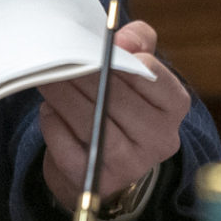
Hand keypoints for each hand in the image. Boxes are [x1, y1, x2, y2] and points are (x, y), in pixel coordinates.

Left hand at [36, 20, 190, 213]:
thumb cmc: (123, 103)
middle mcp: (160, 138)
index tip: (95, 47)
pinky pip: (69, 148)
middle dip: (82, 74)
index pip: (150, 74)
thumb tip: (120, 41)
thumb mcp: (138, 68)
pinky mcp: (100, 179)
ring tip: (47, 78)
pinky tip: (49, 110)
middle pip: (116, 97)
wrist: (108, 159)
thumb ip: (137, 41)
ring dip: (63, 96)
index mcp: (174, 106)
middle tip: (58, 57)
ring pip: (90, 122)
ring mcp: (131, 164)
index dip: (119, 57)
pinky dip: (54, 125)